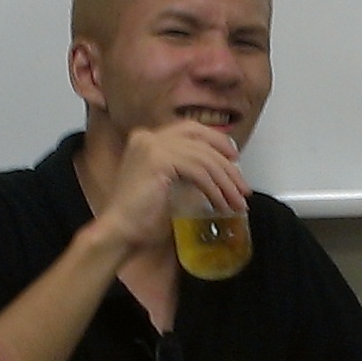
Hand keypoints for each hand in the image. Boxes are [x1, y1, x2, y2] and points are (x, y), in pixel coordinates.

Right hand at [91, 122, 247, 253]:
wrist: (120, 231)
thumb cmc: (141, 215)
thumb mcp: (170, 184)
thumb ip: (188, 170)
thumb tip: (221, 170)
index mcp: (147, 139)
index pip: (191, 129)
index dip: (217, 141)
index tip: (235, 160)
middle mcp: (148, 137)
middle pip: (201, 140)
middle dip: (227, 166)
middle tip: (242, 188)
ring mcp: (152, 146)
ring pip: (203, 158)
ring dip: (225, 183)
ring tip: (235, 203)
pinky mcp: (158, 160)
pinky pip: (198, 171)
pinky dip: (213, 188)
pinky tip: (219, 203)